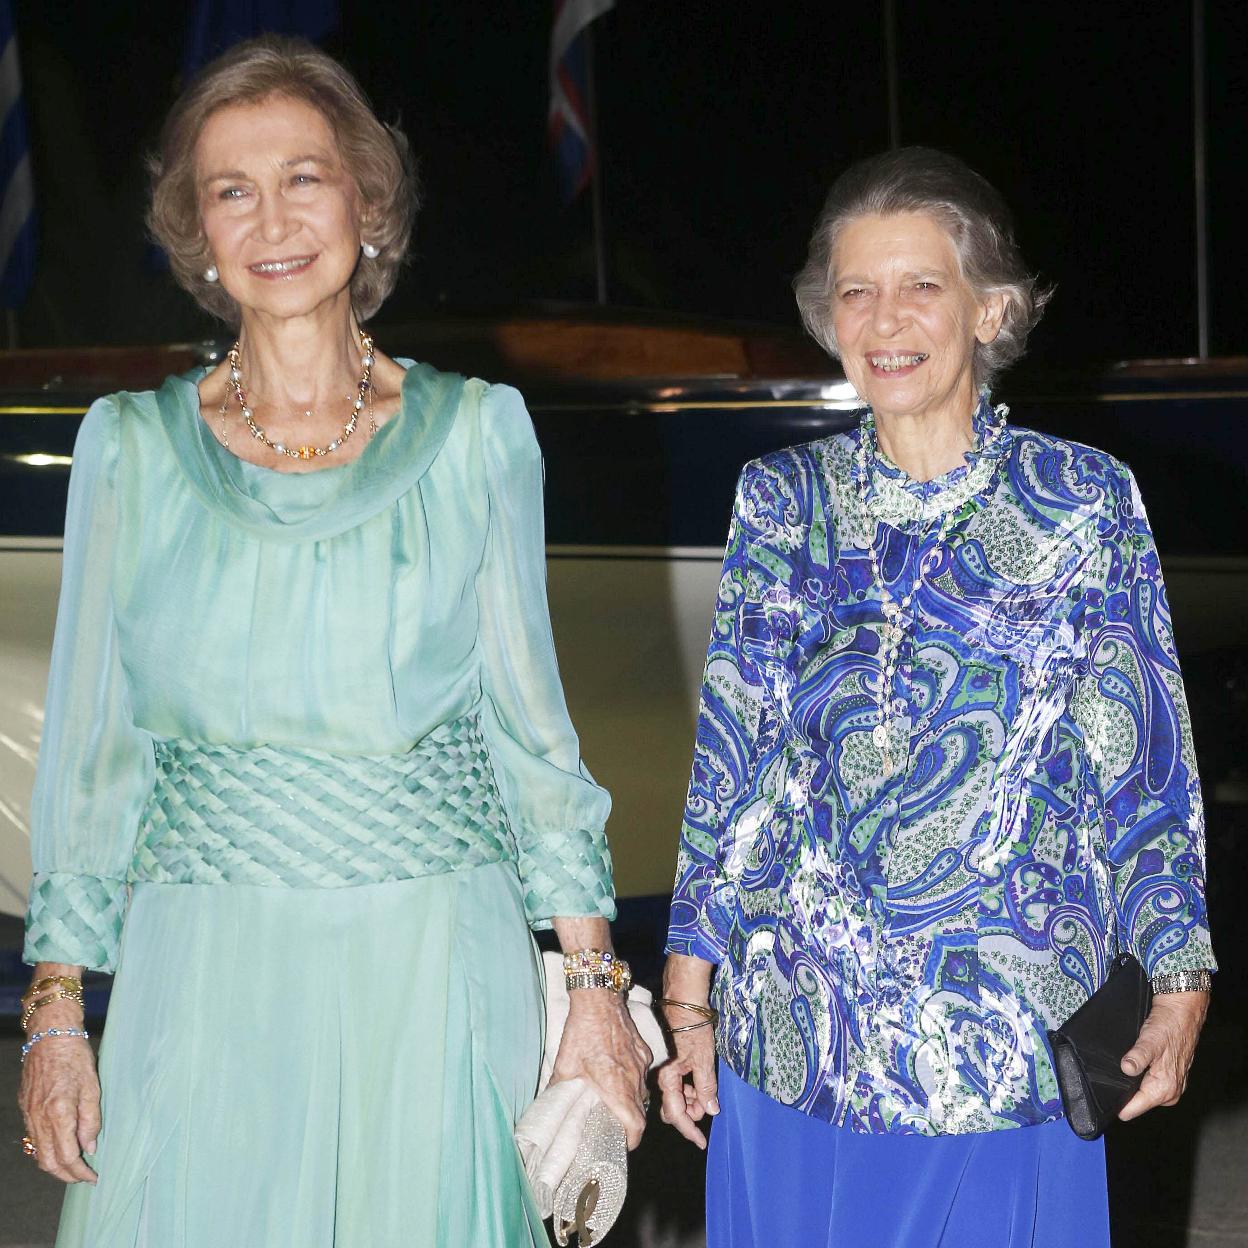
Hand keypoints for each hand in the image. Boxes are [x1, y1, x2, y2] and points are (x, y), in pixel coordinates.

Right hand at [18, 1004, 99, 1183]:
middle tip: (84, 1178)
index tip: (93, 1177)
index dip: (81, 1172)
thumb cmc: (75, 1057)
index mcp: (59, 1113)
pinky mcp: (26, 1109)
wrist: (50, 1036)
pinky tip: (60, 1149)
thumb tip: (90, 1147)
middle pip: (49, 1162)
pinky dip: (46, 1151)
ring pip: (38, 1153)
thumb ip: (91, 1120)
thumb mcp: (93, 1087)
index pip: (68, 1156)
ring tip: (74, 1168)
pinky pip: (34, 1139)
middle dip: (67, 1176)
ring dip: (56, 1166)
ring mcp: (29, 1115)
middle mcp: (40, 1119)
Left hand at [550, 991, 651, 1149]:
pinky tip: (617, 1073)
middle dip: (629, 1123)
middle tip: (612, 1125)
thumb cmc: (582, 1032)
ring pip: (642, 1092)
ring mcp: (642, 1064)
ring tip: (613, 1100)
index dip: (630, 1141)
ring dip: (631, 1101)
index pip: (636, 1126)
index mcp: (618, 1088)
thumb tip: (548, 1104)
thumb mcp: (564, 1064)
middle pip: (640, 1112)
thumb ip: (558, 1089)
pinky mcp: (643, 1050)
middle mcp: (635, 1079)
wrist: (600, 998)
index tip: (620, 1144)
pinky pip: (642, 1073)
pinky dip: (633, 1080)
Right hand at [655, 952, 718, 1149]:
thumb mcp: (704, 1059)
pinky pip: (674, 1081)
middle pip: (671, 1107)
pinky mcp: (665, 1059)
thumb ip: (706, 1087)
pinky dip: (686, 1086)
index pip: (676, 1114)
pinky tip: (698, 1081)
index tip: (702, 1142)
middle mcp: (659, 1075)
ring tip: (706, 1093)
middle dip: (689, 1113)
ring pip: (673, 1094)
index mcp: (666, 1078)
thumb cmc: (694, 1026)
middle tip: (707, 1107)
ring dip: (689, 1099)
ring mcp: (661, 1067)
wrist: (683, 997)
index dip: (690, 1130)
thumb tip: (710, 1110)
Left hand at [1118, 990, 1209, 1120]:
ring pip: (1142, 1093)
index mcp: (1164, 1088)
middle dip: (1123, 1092)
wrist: (1182, 1012)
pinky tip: (1131, 1066)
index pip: (1135, 1108)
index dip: (1118, 1105)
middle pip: (1137, 1102)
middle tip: (1110, 1075)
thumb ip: (1138, 1057)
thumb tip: (1126, 1069)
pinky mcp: (1169, 1077)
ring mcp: (1170, 1086)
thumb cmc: (1168, 1026)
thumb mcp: (1150, 1040)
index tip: (1104, 1100)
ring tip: (1120, 1068)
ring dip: (1131, 1084)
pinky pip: (1148, 1085)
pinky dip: (1138, 1078)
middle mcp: (1169, 1092)